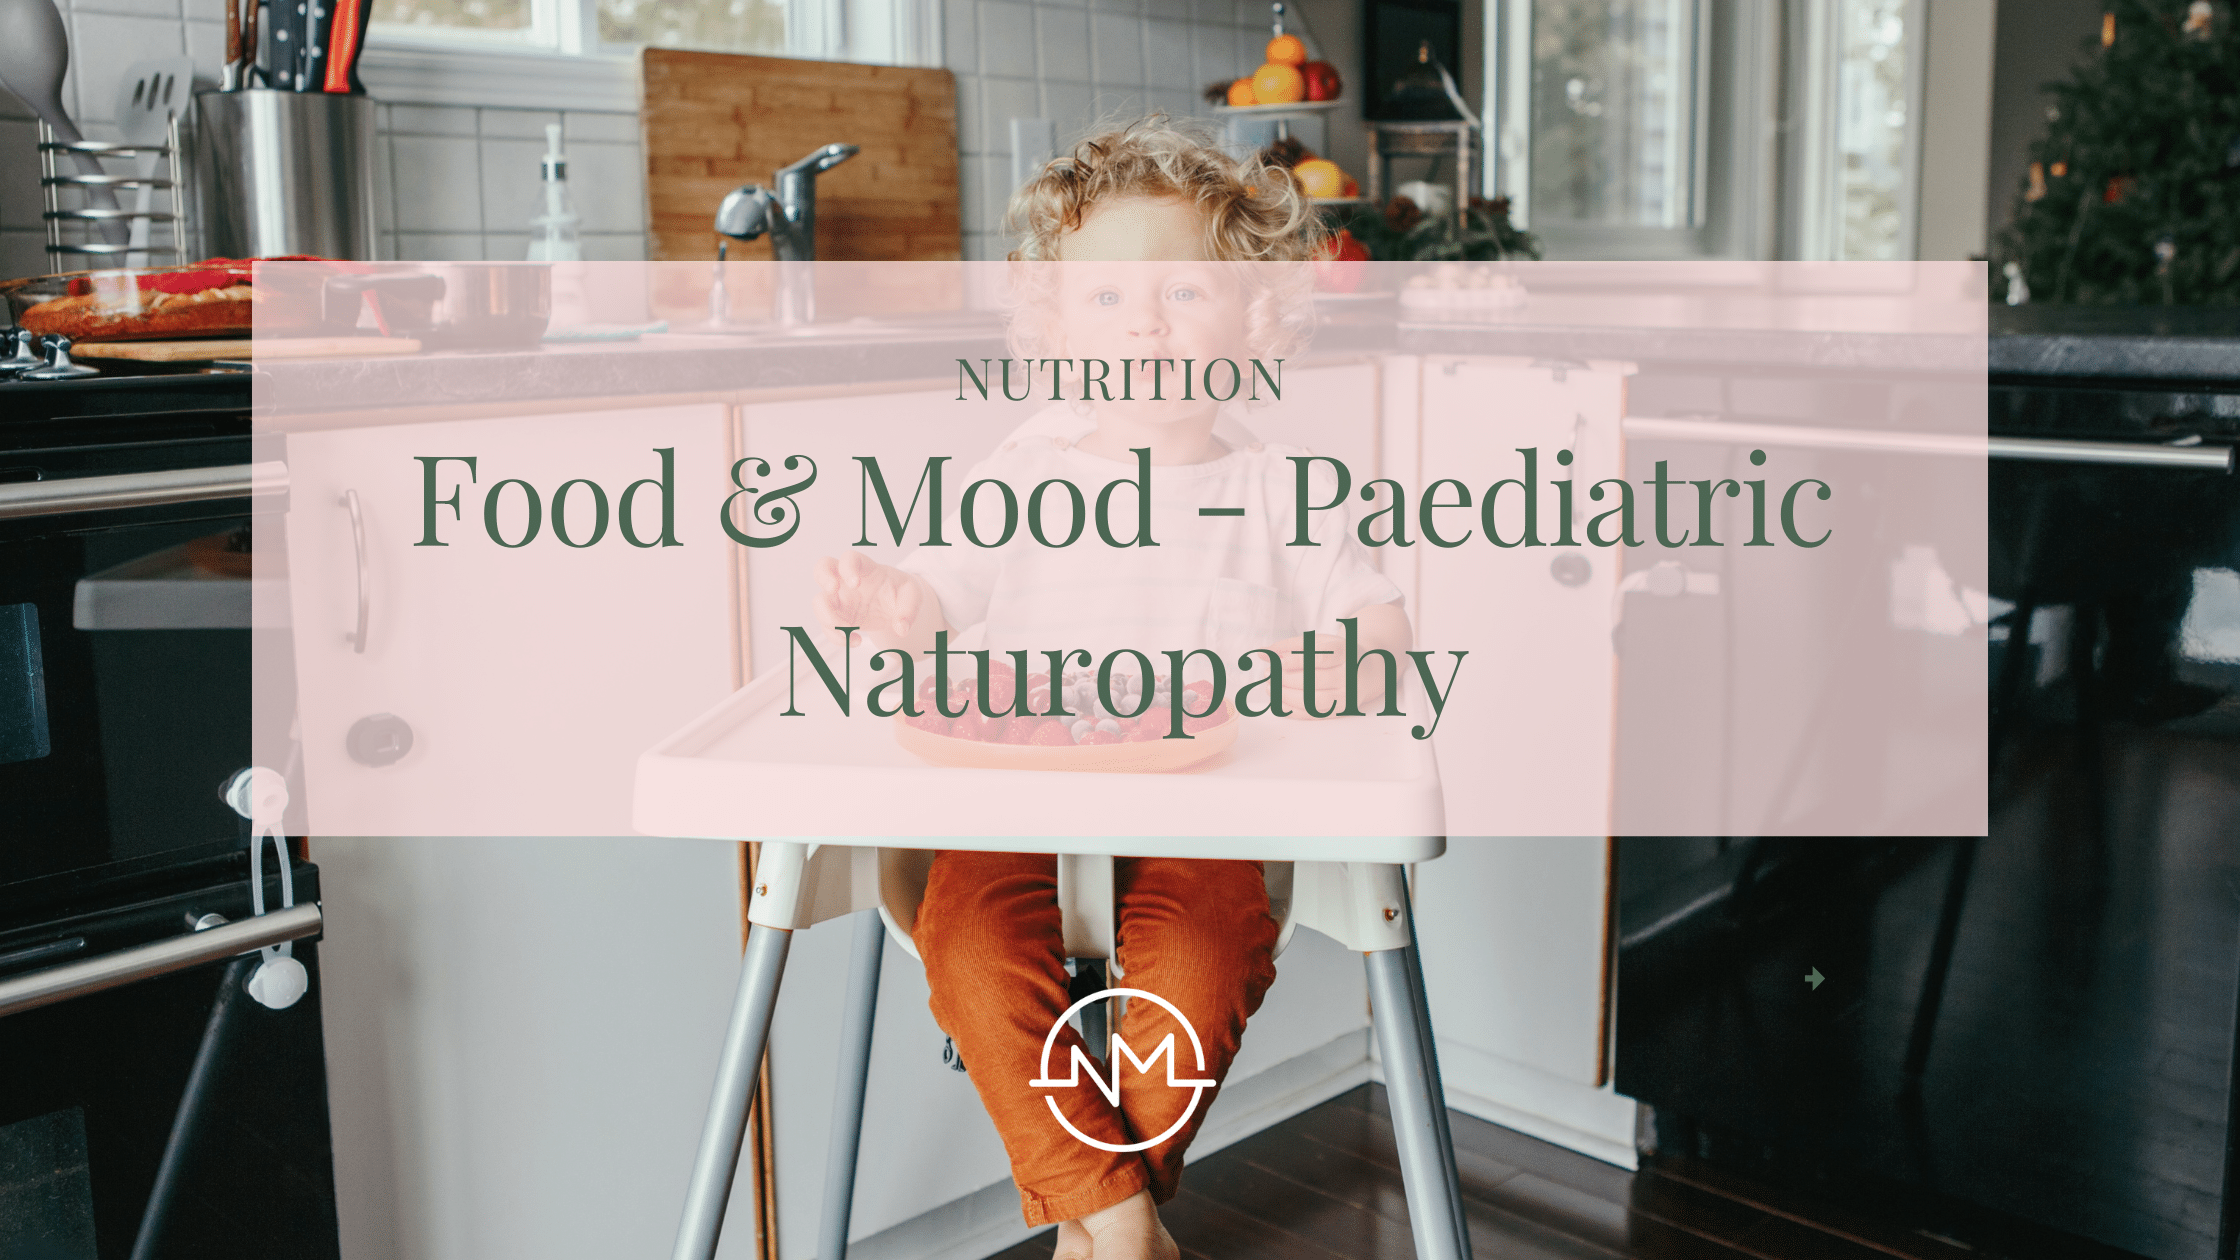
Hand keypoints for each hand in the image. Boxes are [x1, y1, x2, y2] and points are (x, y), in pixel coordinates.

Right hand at [812, 552, 925, 646]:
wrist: (896, 608)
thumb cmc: (901, 593)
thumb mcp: (913, 596)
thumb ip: (909, 609)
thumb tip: (901, 628)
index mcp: (866, 568)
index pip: (850, 558)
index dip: (848, 567)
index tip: (856, 583)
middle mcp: (847, 580)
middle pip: (822, 568)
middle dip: (823, 578)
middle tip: (832, 590)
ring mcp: (840, 598)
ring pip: (819, 602)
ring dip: (829, 618)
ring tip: (849, 631)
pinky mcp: (839, 617)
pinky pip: (827, 626)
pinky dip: (837, 637)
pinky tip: (856, 641)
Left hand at [1266, 602, 1410, 718]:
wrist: (1367, 669)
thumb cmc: (1335, 653)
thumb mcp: (1317, 642)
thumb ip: (1288, 645)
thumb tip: (1260, 653)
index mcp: (1345, 652)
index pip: (1320, 658)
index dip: (1296, 661)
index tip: (1278, 663)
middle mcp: (1349, 675)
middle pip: (1314, 681)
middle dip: (1285, 679)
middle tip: (1268, 675)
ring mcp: (1346, 695)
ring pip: (1313, 700)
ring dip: (1286, 696)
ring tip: (1270, 688)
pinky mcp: (1341, 710)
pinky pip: (1314, 714)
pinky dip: (1292, 710)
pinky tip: (1278, 701)